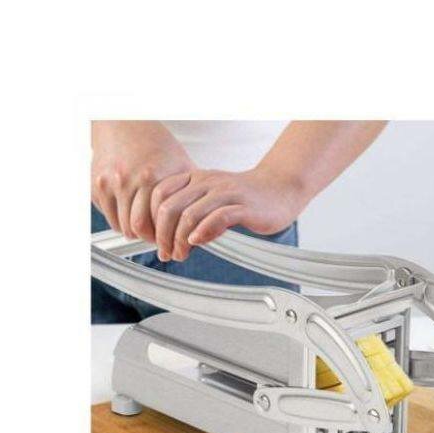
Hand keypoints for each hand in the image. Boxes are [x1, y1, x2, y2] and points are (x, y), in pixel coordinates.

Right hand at [91, 121, 194, 240]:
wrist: (125, 124)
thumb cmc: (157, 146)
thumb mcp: (182, 166)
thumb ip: (193, 193)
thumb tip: (208, 221)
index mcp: (154, 177)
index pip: (158, 224)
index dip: (166, 237)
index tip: (172, 240)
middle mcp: (129, 179)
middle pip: (137, 228)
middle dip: (150, 238)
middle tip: (159, 238)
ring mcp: (110, 182)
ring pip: (122, 226)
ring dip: (135, 232)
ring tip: (148, 227)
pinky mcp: (97, 185)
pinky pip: (109, 216)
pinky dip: (120, 220)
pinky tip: (132, 213)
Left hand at [150, 167, 306, 260]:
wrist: (281, 188)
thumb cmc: (247, 197)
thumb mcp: (212, 199)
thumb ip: (192, 213)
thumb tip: (172, 237)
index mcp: (196, 178)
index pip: (160, 194)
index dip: (151, 219)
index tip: (155, 241)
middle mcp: (207, 182)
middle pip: (170, 206)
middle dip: (163, 234)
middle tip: (166, 253)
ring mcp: (226, 193)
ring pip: (190, 213)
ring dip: (180, 239)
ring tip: (180, 254)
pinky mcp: (244, 207)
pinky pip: (218, 217)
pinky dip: (203, 231)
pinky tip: (198, 242)